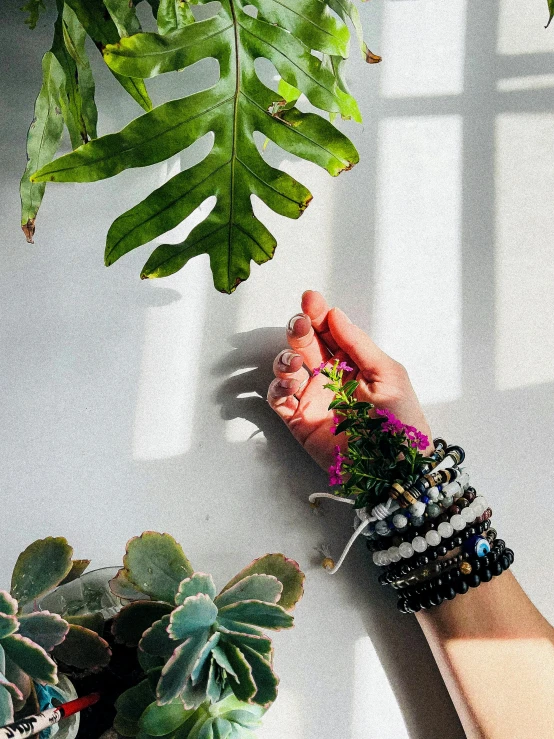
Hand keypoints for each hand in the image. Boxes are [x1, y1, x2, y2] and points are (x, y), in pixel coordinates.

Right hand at [267, 290, 432, 470]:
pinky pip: (278, 399)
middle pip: (304, 344)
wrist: (396, 471)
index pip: (329, 331)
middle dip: (299, 329)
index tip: (311, 300)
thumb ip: (359, 345)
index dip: (317, 313)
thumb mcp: (389, 376)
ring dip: (286, 358)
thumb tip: (334, 314)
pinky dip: (277, 388)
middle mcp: (329, 377)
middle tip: (301, 324)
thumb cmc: (402, 424)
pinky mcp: (300, 422)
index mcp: (353, 363)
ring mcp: (313, 399)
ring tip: (298, 362)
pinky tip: (289, 385)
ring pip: (287, 368)